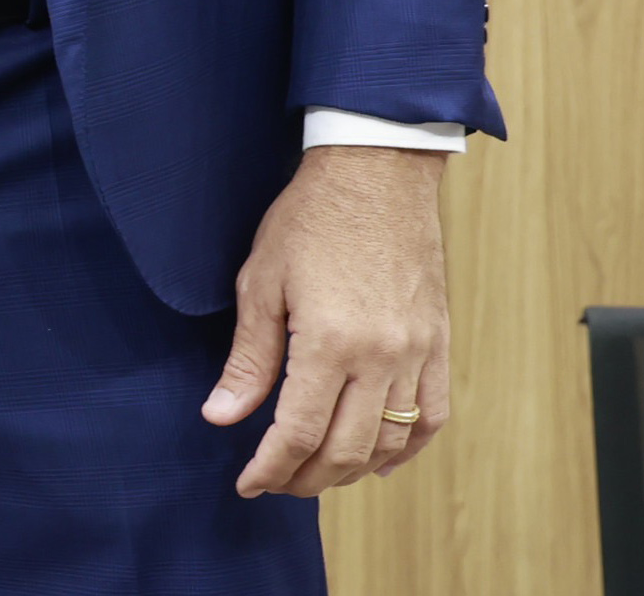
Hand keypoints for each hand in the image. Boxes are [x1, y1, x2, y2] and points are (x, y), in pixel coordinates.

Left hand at [206, 145, 452, 495]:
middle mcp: (381, 357)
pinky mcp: (438, 344)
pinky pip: (431, 415)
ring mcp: (417, 354)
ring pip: (389, 440)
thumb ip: (248, 358)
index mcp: (330, 342)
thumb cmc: (310, 220)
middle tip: (276, 482)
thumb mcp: (260, 282)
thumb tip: (221, 415)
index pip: (299, 432)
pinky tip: (378, 459)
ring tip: (315, 473)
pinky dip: (407, 447)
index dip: (271, 466)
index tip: (248, 483)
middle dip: (307, 478)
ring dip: (351, 469)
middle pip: (346, 449)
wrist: (376, 175)